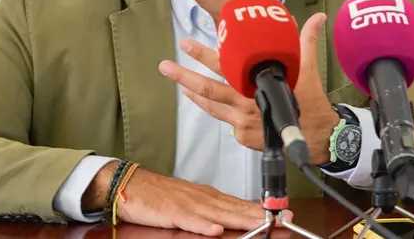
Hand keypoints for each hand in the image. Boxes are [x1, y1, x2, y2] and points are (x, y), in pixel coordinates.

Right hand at [84, 161, 290, 235]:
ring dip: (241, 218)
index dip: (262, 209)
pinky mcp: (171, 212)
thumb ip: (212, 212)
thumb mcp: (191, 204)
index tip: (284, 213)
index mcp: (209, 197)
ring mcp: (188, 204)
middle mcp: (204, 198)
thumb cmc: (160, 196)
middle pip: (236, 207)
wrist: (130, 185)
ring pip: (219, 213)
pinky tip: (216, 229)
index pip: (241, 204)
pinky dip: (203, 224)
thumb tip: (231, 223)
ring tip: (262, 222)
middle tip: (284, 217)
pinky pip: (189, 219)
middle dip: (261, 213)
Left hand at [159, 12, 338, 164]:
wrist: (317, 137)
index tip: (186, 44)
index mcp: (256, 86)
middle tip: (165, 65)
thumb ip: (306, 42)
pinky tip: (213, 103)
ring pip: (211, 107)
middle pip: (207, 90)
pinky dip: (220, 110)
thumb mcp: (307, 70)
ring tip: (180, 83)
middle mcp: (244, 106)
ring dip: (194, 94)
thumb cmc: (311, 102)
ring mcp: (241, 124)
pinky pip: (227, 120)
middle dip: (184, 77)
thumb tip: (318, 18)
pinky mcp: (243, 137)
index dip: (203, 55)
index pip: (224, 67)